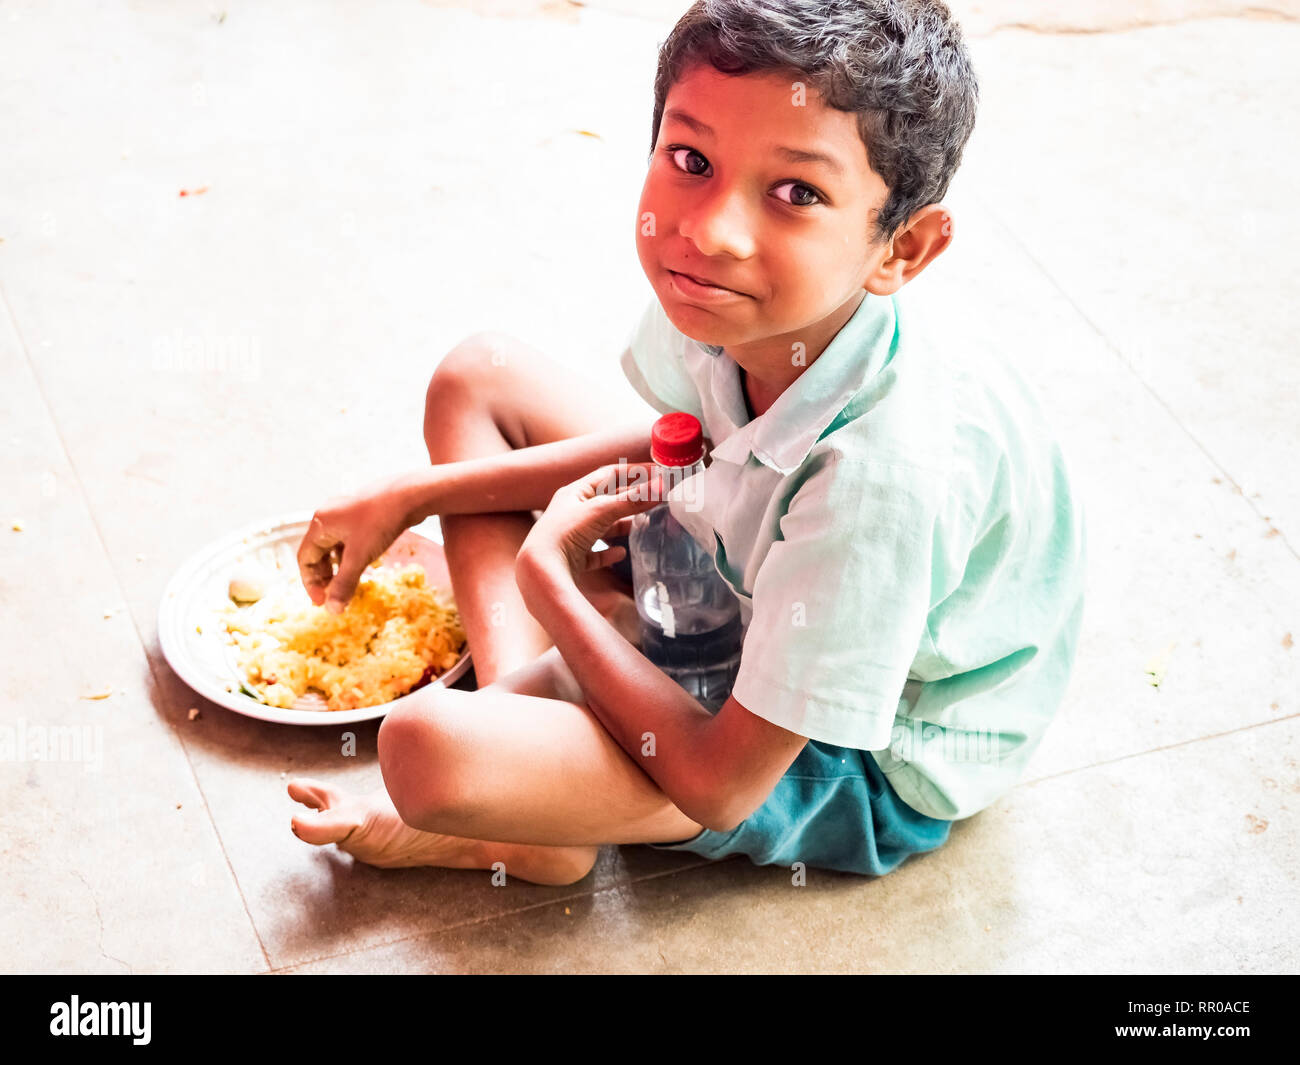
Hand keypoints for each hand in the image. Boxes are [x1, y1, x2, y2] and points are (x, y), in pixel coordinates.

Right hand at [297, 475, 416, 612]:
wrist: (410, 495)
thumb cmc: (380, 522)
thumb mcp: (359, 557)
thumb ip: (344, 584)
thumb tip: (332, 610)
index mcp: (321, 523)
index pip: (305, 558)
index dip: (311, 583)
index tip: (322, 602)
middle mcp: (329, 516)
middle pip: (317, 552)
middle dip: (324, 576)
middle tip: (334, 596)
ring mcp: (345, 514)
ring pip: (334, 547)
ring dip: (338, 568)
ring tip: (348, 585)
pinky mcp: (362, 515)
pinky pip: (349, 540)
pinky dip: (351, 556)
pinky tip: (362, 567)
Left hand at [516, 462, 663, 586]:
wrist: (540, 571)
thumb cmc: (565, 533)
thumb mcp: (601, 511)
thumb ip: (633, 500)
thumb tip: (663, 485)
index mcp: (574, 493)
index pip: (608, 474)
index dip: (633, 472)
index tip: (657, 473)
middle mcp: (571, 512)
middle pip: (606, 501)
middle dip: (630, 499)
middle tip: (654, 499)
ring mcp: (570, 537)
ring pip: (601, 527)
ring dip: (620, 526)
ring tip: (641, 525)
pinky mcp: (572, 560)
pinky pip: (593, 554)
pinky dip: (608, 553)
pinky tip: (620, 553)